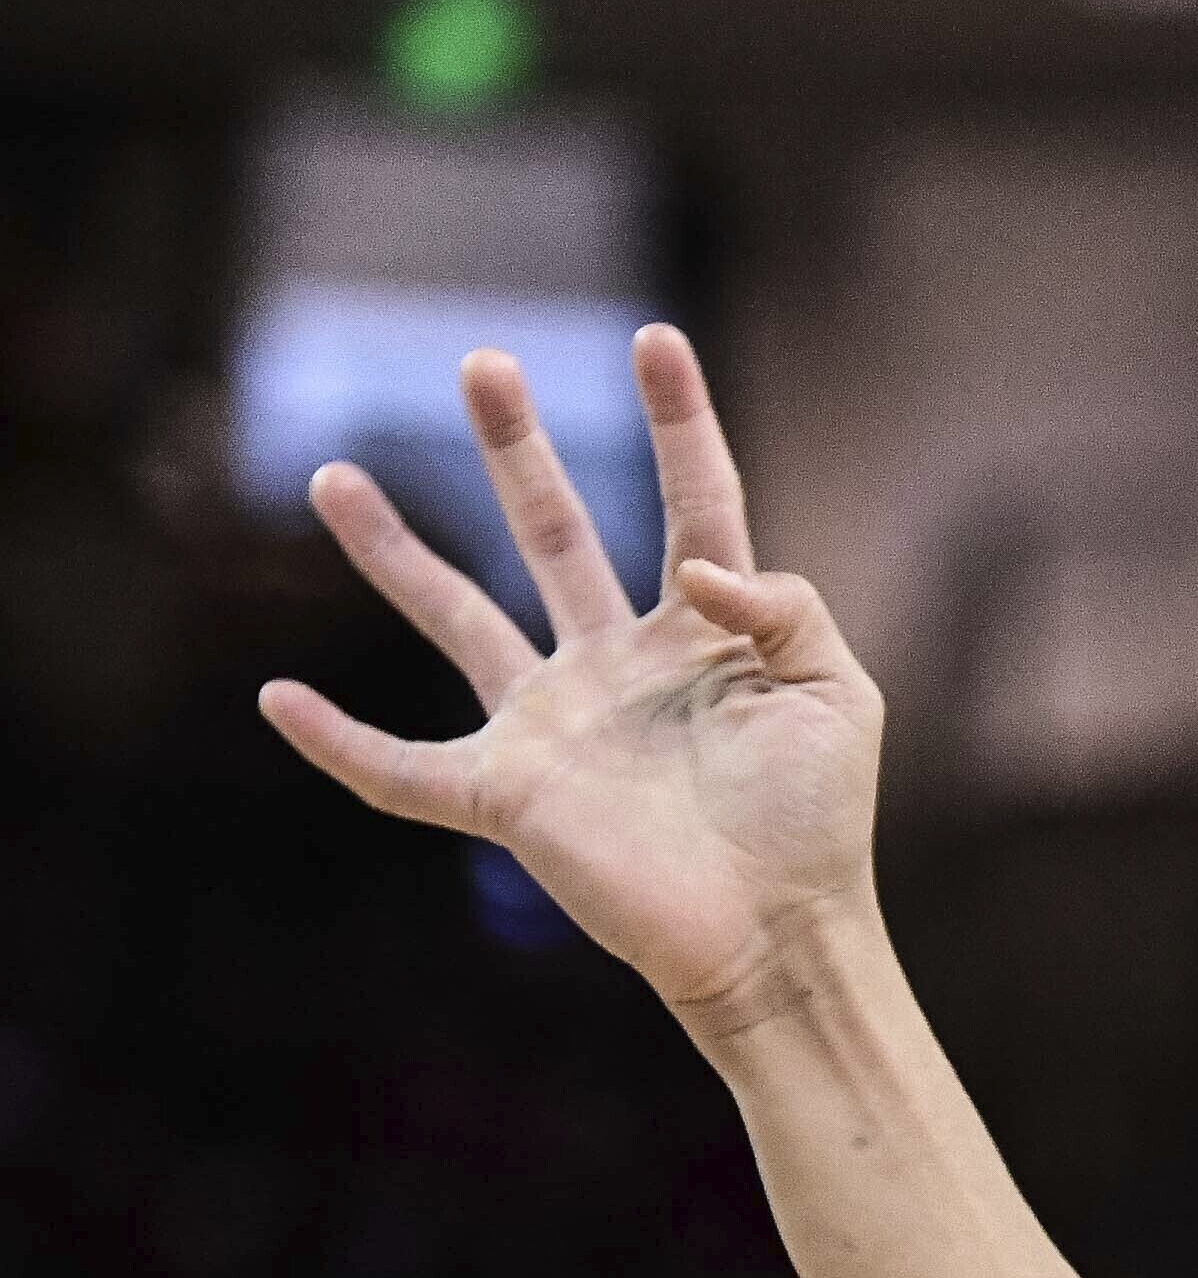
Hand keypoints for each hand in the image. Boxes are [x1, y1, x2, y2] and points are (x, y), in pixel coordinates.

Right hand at [257, 326, 882, 1023]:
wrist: (783, 937)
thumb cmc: (821, 823)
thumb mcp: (840, 694)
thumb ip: (786, 606)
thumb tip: (698, 567)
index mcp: (701, 635)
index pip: (692, 504)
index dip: (677, 423)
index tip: (656, 340)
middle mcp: (616, 664)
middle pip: (553, 532)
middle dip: (514, 448)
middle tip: (484, 360)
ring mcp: (556, 725)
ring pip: (457, 621)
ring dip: (393, 552)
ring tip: (331, 476)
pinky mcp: (512, 796)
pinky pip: (404, 770)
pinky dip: (339, 744)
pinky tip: (277, 700)